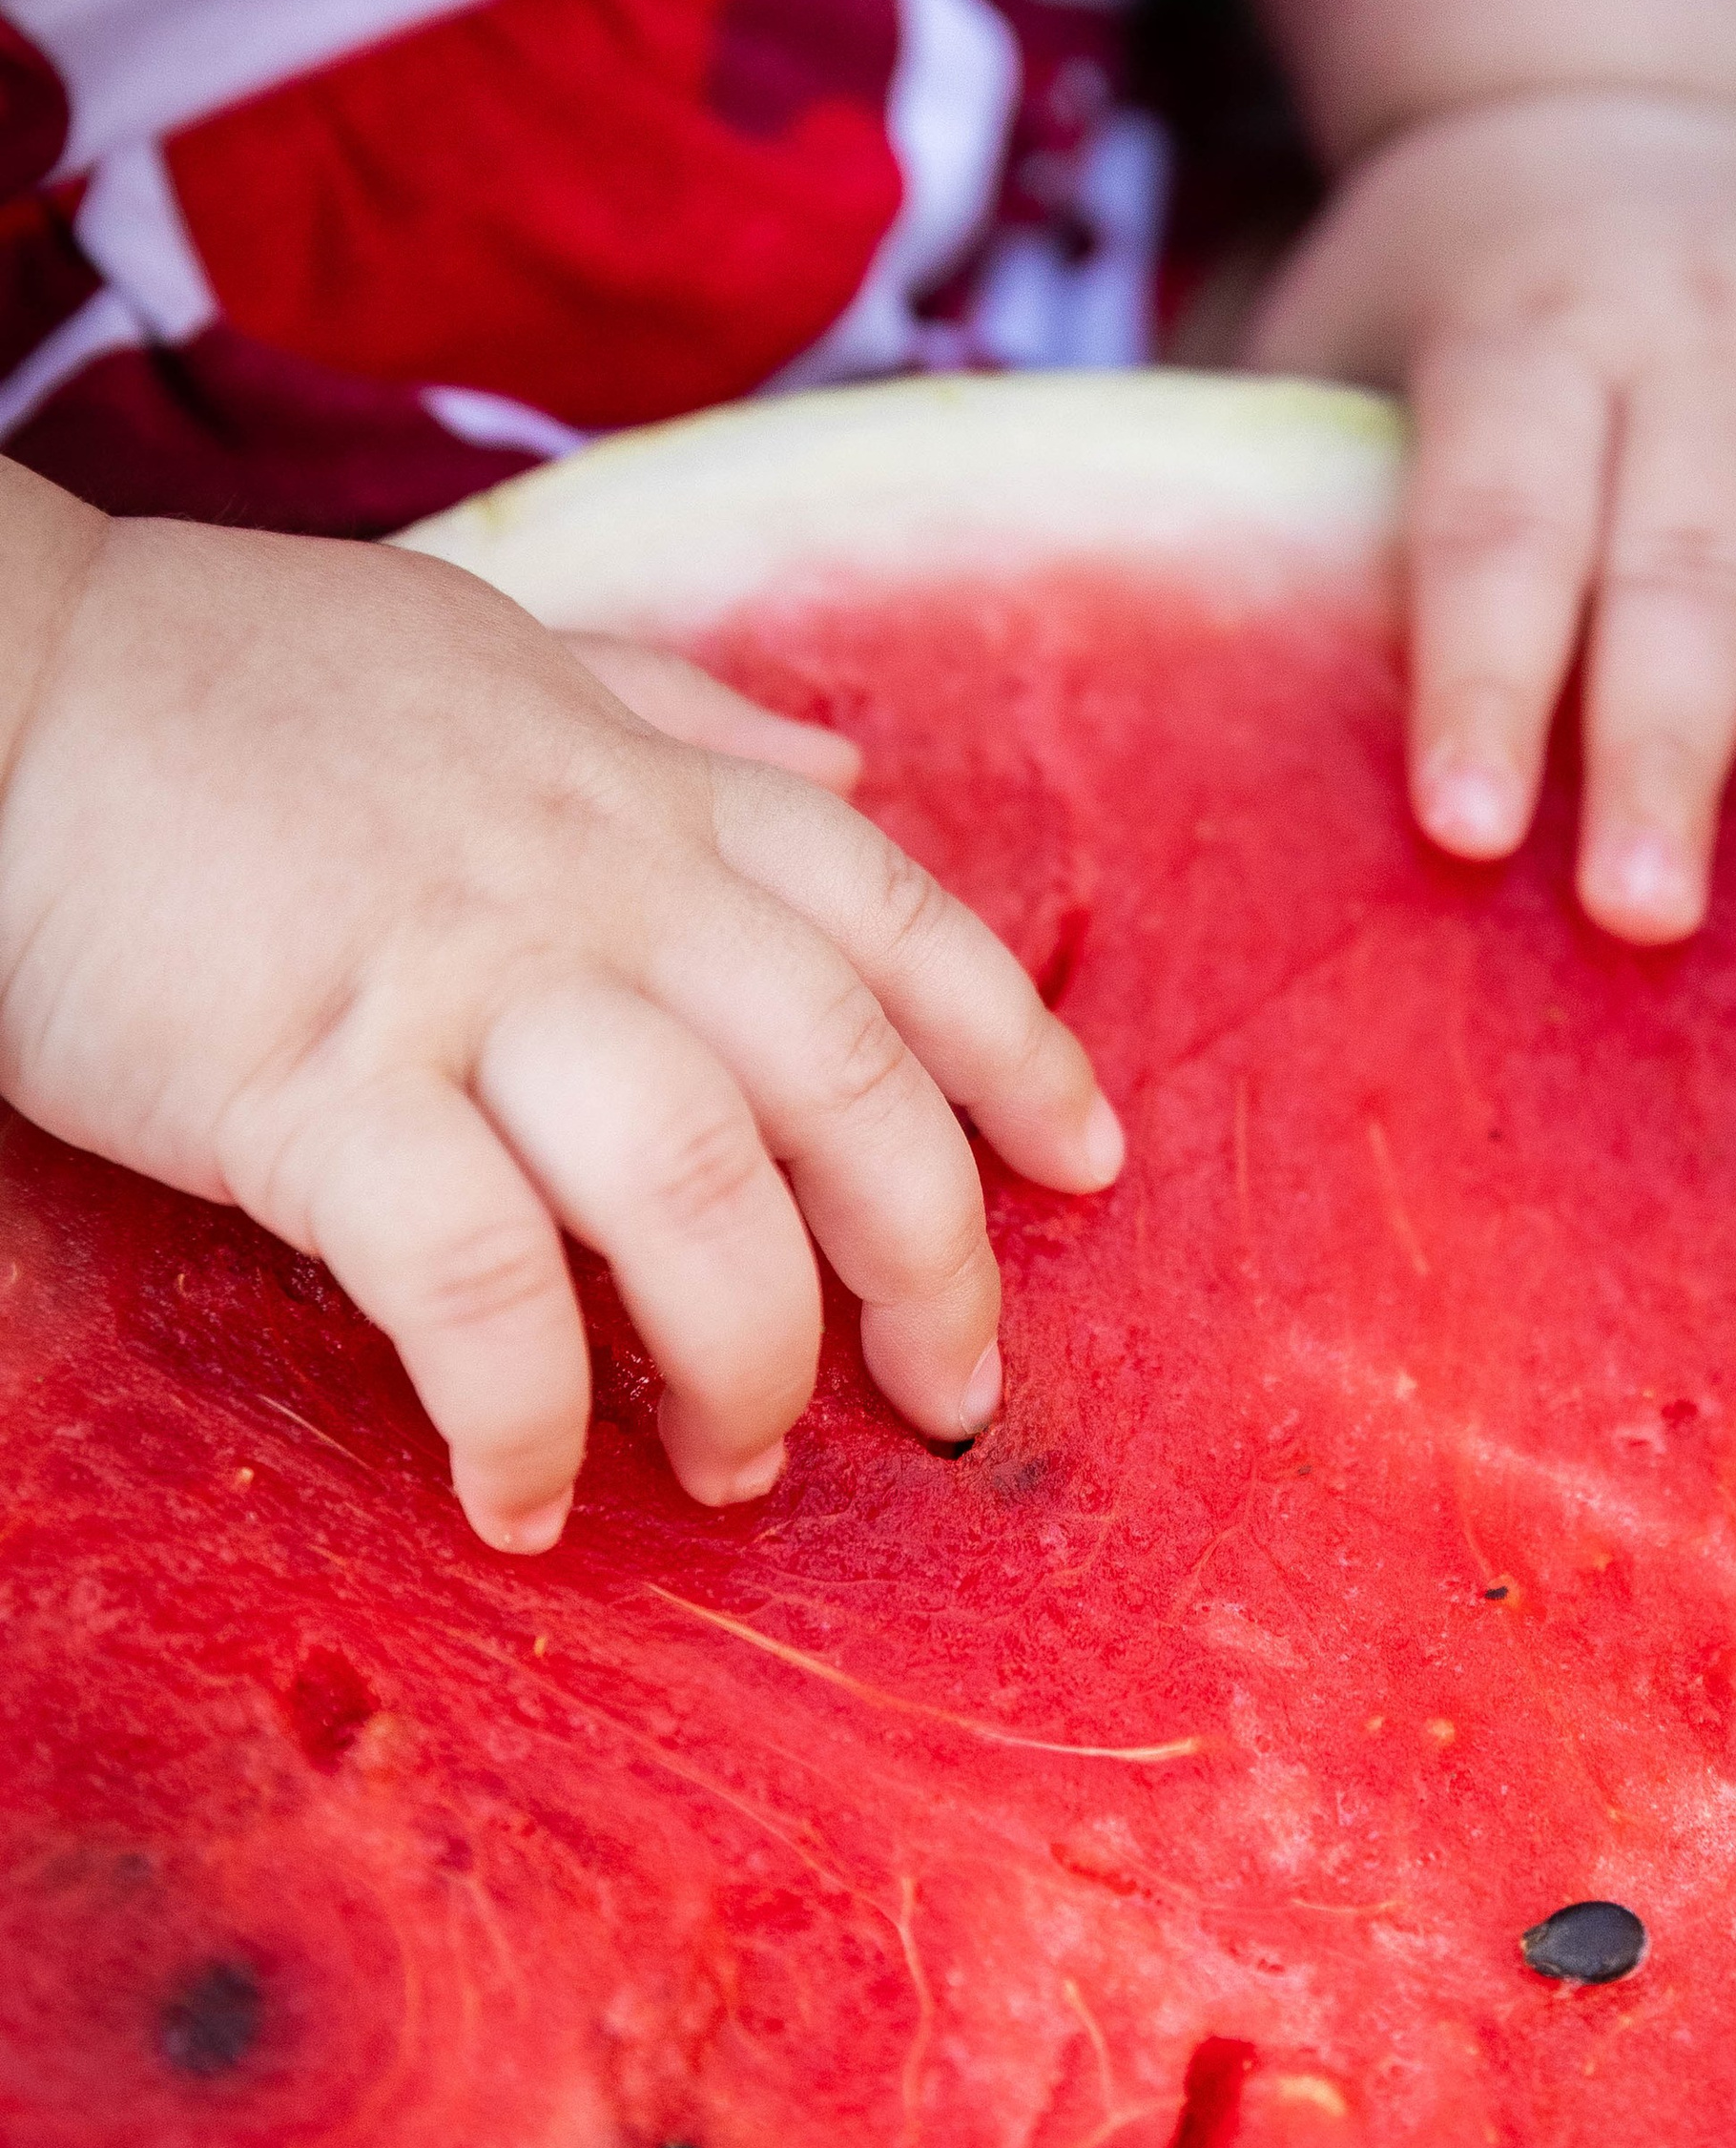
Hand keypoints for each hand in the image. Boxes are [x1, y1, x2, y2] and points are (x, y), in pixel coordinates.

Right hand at [0, 516, 1120, 1549]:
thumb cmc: (233, 680)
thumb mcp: (498, 651)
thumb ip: (679, 720)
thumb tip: (845, 769)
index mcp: (649, 792)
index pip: (898, 924)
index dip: (1015, 1056)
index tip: (1090, 1172)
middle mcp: (596, 883)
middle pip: (840, 1084)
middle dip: (931, 1261)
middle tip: (945, 1398)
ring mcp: (461, 980)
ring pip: (696, 1187)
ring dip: (747, 1356)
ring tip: (732, 1468)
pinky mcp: (314, 1081)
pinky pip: (473, 1280)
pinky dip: (523, 1409)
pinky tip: (522, 1496)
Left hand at [1249, 88, 1735, 944]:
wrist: (1631, 99)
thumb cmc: (1439, 273)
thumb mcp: (1325, 315)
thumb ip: (1256, 456)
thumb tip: (1079, 610)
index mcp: (1528, 334)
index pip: (1502, 517)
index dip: (1486, 672)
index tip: (1469, 827)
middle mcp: (1701, 356)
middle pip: (1691, 565)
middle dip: (1673, 745)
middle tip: (1648, 919)